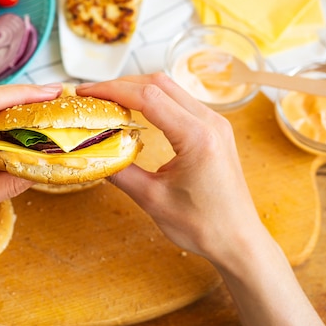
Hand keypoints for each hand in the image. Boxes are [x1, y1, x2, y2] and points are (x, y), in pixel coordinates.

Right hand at [76, 73, 261, 264]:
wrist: (238, 241)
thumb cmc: (202, 225)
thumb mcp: (152, 199)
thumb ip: (119, 172)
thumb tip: (92, 153)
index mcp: (197, 136)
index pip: (148, 97)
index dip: (112, 90)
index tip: (86, 94)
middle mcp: (210, 122)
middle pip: (160, 84)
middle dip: (122, 85)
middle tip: (93, 96)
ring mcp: (215, 124)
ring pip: (171, 89)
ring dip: (138, 91)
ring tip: (109, 102)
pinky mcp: (214, 131)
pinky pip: (180, 103)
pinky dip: (154, 101)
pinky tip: (136, 113)